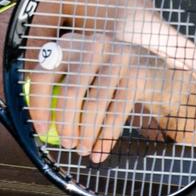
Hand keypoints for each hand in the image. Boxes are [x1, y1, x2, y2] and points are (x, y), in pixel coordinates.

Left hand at [27, 32, 192, 162]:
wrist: (157, 74)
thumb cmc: (109, 81)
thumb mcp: (83, 76)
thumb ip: (60, 92)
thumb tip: (38, 127)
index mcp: (70, 43)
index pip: (43, 74)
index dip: (38, 105)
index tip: (41, 131)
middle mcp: (93, 44)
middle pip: (69, 91)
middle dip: (65, 124)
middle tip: (66, 145)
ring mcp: (118, 56)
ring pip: (94, 104)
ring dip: (86, 134)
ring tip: (83, 150)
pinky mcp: (138, 73)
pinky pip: (117, 112)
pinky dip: (106, 136)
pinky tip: (100, 151)